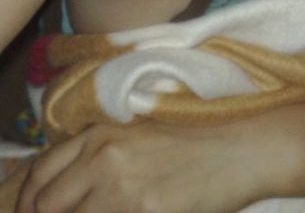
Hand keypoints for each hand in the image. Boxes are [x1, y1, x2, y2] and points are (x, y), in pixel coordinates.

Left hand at [14, 120, 265, 212]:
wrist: (240, 150)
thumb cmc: (195, 142)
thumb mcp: (140, 135)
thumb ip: (100, 154)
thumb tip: (66, 189)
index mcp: (101, 133)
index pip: (40, 173)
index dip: (32, 201)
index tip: (39, 212)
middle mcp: (103, 157)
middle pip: (46, 205)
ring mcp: (121, 189)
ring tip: (114, 212)